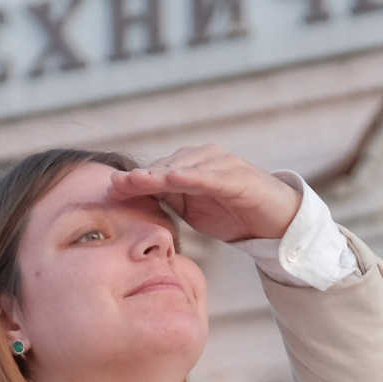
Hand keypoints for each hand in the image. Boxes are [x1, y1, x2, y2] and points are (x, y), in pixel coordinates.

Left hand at [109, 146, 300, 245]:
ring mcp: (221, 165)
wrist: (274, 221)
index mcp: (189, 167)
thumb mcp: (193, 210)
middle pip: (165, 167)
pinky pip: (212, 176)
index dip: (132, 181)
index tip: (108, 189)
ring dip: (159, 175)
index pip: (156, 173)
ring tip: (136, 181)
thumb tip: (137, 202)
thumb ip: (169, 201)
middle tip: (114, 184)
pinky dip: (193, 176)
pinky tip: (174, 179)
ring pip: (184, 168)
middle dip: (139, 177)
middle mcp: (202, 159)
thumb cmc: (232, 213)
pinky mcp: (239, 177)